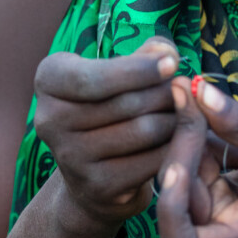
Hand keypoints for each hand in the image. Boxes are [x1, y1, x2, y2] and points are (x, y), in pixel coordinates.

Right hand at [33, 38, 179, 235]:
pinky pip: (150, 161)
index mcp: (50, 80)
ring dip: (175, 119)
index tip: (172, 62)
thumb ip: (145, 54)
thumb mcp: (119, 71)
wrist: (93, 172)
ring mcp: (70, 157)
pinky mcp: (96, 185)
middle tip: (187, 89)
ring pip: (142, 130)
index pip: (92, 77)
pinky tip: (182, 138)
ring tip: (187, 110)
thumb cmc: (111, 105)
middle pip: (125, 103)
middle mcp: (49, 119)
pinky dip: (174, 147)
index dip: (137, 70)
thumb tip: (166, 53)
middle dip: (166, 93)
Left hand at [156, 77, 237, 237]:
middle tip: (190, 95)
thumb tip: (199, 89)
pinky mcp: (209, 190)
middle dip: (180, 146)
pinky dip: (195, 134)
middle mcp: (216, 230)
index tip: (179, 167)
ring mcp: (210, 211)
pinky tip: (205, 108)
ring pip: (177, 173)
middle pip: (174, 198)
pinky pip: (190, 161)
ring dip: (184, 134)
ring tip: (195, 94)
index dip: (171, 209)